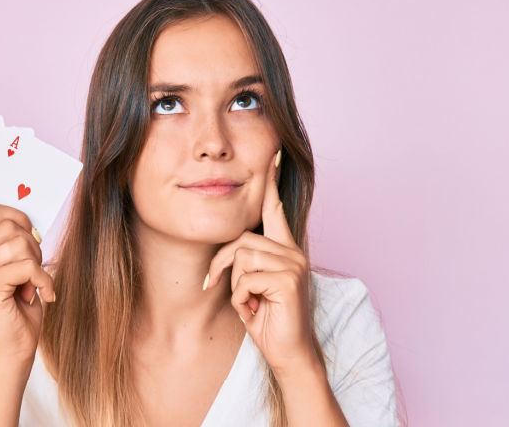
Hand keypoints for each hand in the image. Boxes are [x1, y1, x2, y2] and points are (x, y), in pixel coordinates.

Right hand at [0, 202, 55, 365]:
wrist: (11, 352)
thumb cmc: (16, 312)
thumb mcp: (12, 270)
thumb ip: (12, 244)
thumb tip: (29, 223)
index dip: (16, 217)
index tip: (30, 238)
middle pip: (10, 226)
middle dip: (32, 247)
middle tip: (32, 273)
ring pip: (20, 244)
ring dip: (37, 264)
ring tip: (32, 285)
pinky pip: (27, 265)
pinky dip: (43, 279)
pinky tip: (44, 295)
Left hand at [206, 149, 319, 373]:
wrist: (289, 353)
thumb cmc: (269, 320)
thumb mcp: (252, 286)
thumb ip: (246, 262)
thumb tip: (232, 249)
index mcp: (286, 249)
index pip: (275, 209)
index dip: (270, 183)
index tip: (272, 154)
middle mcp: (293, 252)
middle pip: (241, 239)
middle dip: (221, 264)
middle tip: (215, 286)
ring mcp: (293, 265)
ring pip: (241, 257)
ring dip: (233, 285)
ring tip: (247, 302)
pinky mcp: (287, 280)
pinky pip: (245, 278)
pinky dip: (240, 298)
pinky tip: (254, 309)